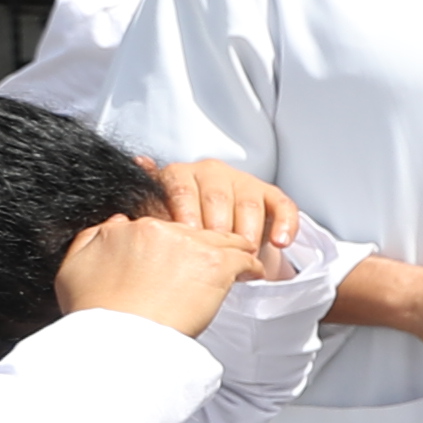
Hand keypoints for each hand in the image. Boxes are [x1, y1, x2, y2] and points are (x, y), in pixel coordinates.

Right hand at [58, 214, 262, 338]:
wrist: (118, 339)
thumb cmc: (95, 314)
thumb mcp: (73, 268)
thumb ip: (91, 239)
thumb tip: (115, 224)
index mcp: (128, 229)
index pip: (159, 226)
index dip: (171, 242)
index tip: (177, 255)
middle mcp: (160, 229)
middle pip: (190, 230)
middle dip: (199, 246)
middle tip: (208, 263)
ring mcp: (189, 244)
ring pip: (219, 238)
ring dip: (230, 249)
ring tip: (239, 260)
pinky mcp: (214, 263)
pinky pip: (242, 256)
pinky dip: (250, 264)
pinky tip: (253, 272)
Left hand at [141, 160, 302, 270]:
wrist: (215, 244)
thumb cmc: (181, 234)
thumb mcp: (157, 221)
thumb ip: (146, 202)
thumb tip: (139, 164)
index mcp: (180, 175)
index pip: (181, 189)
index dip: (185, 217)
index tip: (188, 240)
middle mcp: (211, 173)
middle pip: (216, 197)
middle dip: (218, 230)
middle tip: (216, 256)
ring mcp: (243, 182)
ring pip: (247, 204)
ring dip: (247, 233)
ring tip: (245, 257)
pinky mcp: (271, 195)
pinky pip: (282, 206)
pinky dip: (283, 226)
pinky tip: (279, 243)